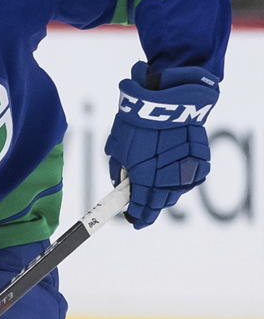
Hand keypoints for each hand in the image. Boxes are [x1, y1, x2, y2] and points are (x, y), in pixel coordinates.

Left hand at [105, 62, 218, 228]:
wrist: (167, 97)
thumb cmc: (136, 119)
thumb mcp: (117, 145)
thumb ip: (118, 168)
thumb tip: (118, 182)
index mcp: (143, 178)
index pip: (141, 207)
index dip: (137, 216)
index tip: (133, 221)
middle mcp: (166, 177)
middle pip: (161, 203)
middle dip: (152, 207)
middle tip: (144, 209)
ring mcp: (186, 169)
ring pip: (177, 191)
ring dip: (167, 194)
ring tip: (158, 191)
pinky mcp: (201, 158)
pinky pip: (192, 177)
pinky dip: (183, 178)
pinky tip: (175, 175)